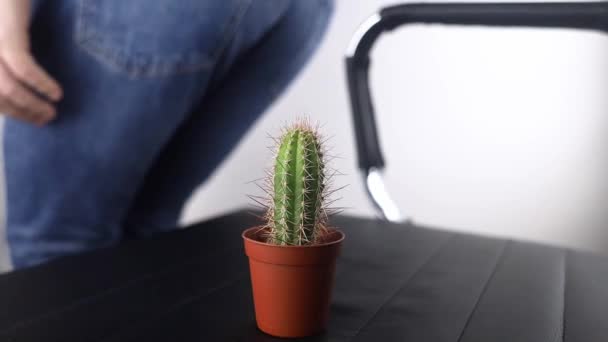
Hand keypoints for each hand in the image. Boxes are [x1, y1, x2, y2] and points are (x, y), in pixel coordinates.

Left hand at [0, 0, 61, 125]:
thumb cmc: (8, 10)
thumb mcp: (3, 42)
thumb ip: (5, 67)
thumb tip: (19, 92)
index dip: (10, 112)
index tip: (33, 120)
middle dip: (21, 113)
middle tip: (45, 120)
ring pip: (6, 88)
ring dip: (32, 105)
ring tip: (51, 113)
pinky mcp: (6, 36)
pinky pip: (22, 68)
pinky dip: (41, 84)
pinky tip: (57, 93)